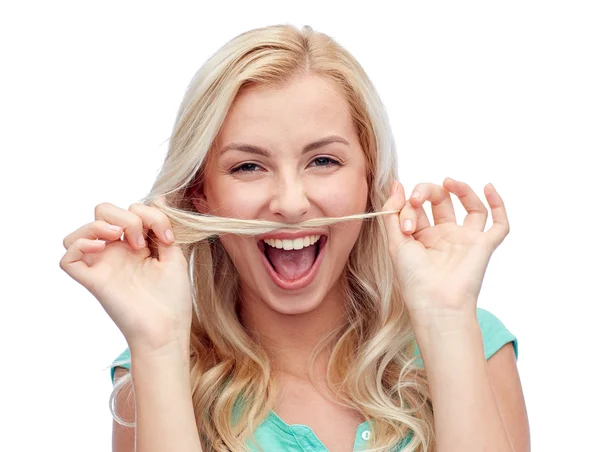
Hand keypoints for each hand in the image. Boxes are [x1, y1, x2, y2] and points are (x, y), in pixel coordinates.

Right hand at [59, 196, 192, 351]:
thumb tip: (160, 196)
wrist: (168, 329)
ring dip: (101, 225)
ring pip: (79, 231)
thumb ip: (165, 226)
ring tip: (122, 241)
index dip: (149, 213)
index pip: (130, 209)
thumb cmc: (173, 298)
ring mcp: (102, 265)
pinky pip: (67, 256)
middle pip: (102, 211)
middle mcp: (116, 252)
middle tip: (141, 241)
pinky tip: (102, 248)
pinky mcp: (92, 280)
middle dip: (124, 216)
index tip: (167, 237)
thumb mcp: (174, 255)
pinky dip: (80, 244)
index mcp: (135, 244)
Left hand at [381, 178, 509, 322]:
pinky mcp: (484, 246)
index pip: (417, 207)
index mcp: (422, 236)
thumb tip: (397, 184)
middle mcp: (444, 236)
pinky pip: (499, 224)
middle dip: (427, 192)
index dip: (407, 207)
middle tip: (416, 199)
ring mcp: (466, 240)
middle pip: (441, 201)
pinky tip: (488, 187)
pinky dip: (498, 204)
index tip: (402, 222)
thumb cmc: (413, 278)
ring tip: (449, 181)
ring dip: (461, 189)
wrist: (435, 302)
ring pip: (472, 206)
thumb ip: (392, 213)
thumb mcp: (395, 242)